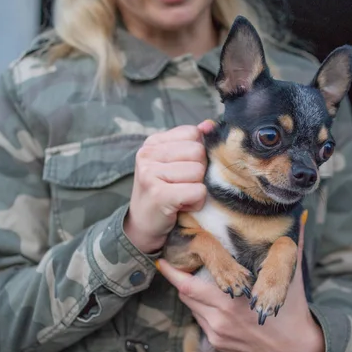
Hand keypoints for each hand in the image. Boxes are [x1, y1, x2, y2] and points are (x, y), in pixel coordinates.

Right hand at [124, 120, 216, 252]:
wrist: (142, 226)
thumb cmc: (162, 192)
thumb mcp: (173, 164)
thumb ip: (190, 142)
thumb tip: (209, 125)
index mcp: (152, 143)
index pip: (193, 133)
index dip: (196, 154)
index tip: (181, 170)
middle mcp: (147, 155)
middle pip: (198, 152)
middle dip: (198, 172)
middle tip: (181, 186)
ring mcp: (150, 174)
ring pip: (199, 172)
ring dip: (196, 188)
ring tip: (180, 196)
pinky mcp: (159, 195)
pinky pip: (198, 191)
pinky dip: (196, 202)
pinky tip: (181, 206)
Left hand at [157, 211, 324, 351]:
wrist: (296, 349)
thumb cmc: (293, 311)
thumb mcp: (291, 276)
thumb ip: (289, 245)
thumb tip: (298, 216)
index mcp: (232, 302)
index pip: (189, 286)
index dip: (173, 273)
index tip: (162, 259)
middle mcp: (220, 319)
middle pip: (185, 295)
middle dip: (178, 278)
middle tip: (175, 261)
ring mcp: (218, 333)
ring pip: (191, 307)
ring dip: (189, 292)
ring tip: (192, 276)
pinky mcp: (218, 343)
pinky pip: (200, 319)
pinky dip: (200, 306)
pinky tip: (210, 296)